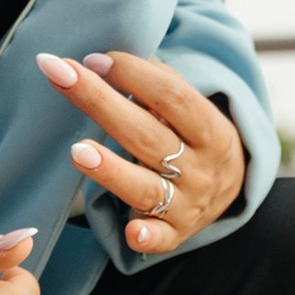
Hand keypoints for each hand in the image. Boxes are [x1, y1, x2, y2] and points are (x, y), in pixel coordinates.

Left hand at [36, 49, 246, 258]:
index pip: (171, 96)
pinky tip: (131, 231)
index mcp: (211, 130)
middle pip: (147, 135)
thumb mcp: (194, 109)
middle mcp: (201, 168)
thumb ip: (160, 85)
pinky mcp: (174, 234)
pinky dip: (146, 236)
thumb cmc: (196, 138)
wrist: (234, 191)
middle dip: (100, 102)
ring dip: (111, 170)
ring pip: (147, 187)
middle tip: (60, 73)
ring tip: (77, 151)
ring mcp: (187, 203)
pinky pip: (160, 239)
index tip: (92, 58)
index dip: (132, 74)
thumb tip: (113, 55)